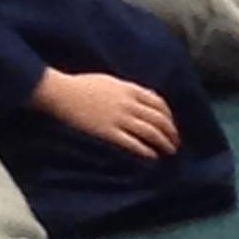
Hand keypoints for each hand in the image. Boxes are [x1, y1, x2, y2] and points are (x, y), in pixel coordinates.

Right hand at [33, 70, 180, 157]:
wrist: (62, 93)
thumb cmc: (83, 86)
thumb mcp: (111, 81)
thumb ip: (129, 90)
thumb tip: (146, 97)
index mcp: (129, 89)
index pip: (159, 103)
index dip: (169, 116)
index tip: (172, 125)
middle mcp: (128, 104)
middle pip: (158, 119)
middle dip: (171, 132)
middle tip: (175, 142)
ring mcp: (119, 118)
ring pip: (150, 132)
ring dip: (163, 142)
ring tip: (169, 151)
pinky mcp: (108, 132)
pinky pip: (133, 143)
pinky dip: (145, 150)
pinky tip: (152, 156)